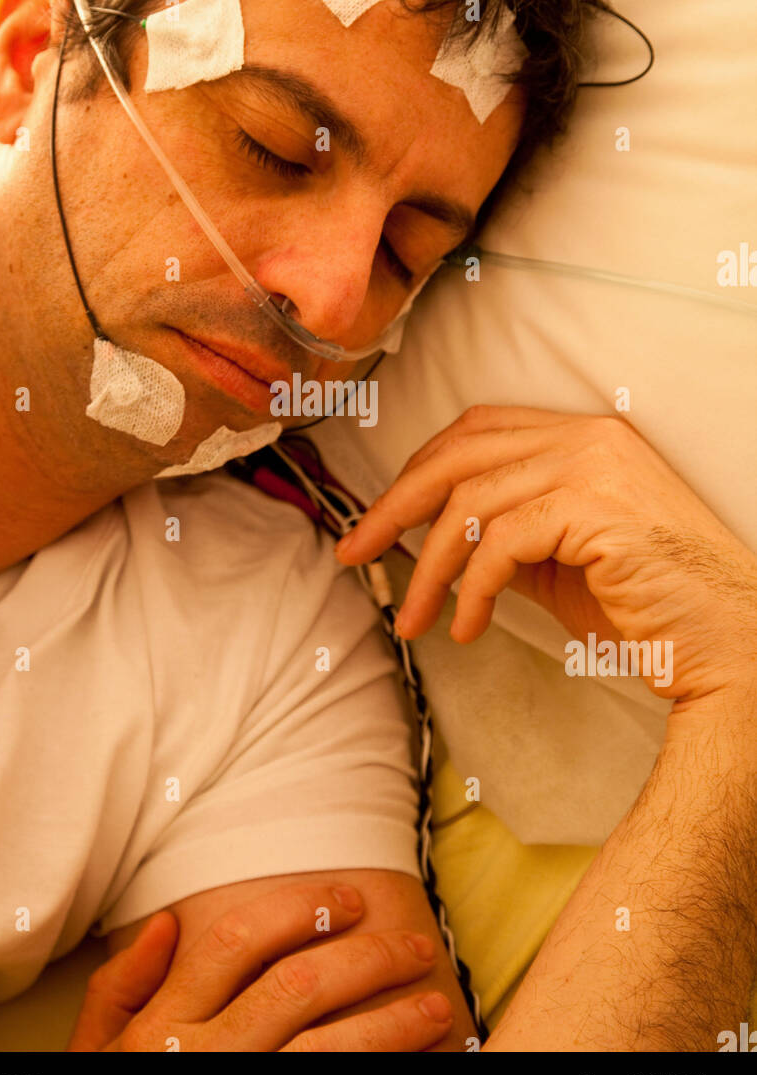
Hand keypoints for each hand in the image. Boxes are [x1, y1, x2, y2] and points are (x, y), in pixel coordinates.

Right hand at [66, 883, 454, 1051]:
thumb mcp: (94, 1050)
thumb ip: (122, 987)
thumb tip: (166, 923)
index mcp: (165, 1024)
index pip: (238, 941)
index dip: (300, 910)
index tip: (350, 898)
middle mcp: (206, 1056)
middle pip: (299, 987)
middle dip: (369, 959)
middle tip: (416, 945)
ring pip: (330, 1049)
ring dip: (394, 1026)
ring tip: (437, 1008)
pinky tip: (416, 1066)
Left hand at [335, 405, 756, 704]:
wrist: (728, 642)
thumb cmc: (649, 608)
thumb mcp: (563, 562)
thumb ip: (510, 536)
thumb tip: (441, 540)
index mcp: (582, 436)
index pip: (476, 432)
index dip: (418, 472)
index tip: (380, 522)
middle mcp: (587, 436)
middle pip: (460, 452)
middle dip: (396, 506)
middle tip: (355, 553)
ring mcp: (594, 465)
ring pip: (471, 500)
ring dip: (430, 566)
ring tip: (414, 618)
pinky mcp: (595, 507)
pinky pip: (501, 540)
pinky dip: (472, 588)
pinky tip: (467, 627)